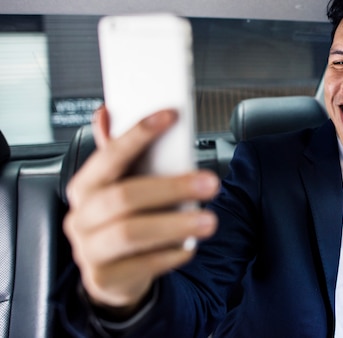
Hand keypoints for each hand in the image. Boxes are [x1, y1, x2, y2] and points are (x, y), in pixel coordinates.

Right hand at [63, 107, 219, 316]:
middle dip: (171, 187)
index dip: (139, 134)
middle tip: (210, 182)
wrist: (110, 274)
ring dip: (175, 224)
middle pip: (124, 197)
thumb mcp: (120, 185)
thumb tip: (107, 113)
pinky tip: (190, 247)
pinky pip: (142, 265)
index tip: (171, 116)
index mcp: (86, 185)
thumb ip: (119, 152)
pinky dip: (171, 254)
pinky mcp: (105, 279)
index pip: (109, 155)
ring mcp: (89, 250)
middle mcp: (81, 216)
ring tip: (209, 220)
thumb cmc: (121, 219)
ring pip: (130, 233)